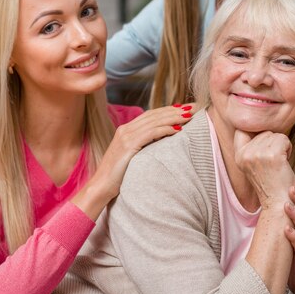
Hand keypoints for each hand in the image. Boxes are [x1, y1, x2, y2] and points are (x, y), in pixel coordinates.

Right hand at [72, 103, 194, 219]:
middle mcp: (125, 129)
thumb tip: (161, 143)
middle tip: (194, 107)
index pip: (151, 115)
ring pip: (154, 121)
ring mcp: (126, 136)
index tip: (185, 108)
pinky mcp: (128, 145)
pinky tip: (178, 129)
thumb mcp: (131, 157)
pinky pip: (151, 133)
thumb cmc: (117, 176)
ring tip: (190, 115)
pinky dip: (165, 129)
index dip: (168, 110)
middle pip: (154, 114)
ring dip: (174, 117)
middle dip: (175, 109)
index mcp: (125, 130)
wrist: (100, 187)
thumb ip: (142, 147)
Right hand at [233, 130, 294, 208]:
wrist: (278, 202)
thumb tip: (257, 125)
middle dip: (272, 142)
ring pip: (274, 134)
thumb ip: (251, 146)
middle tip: (273, 160)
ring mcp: (258, 154)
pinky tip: (285, 161)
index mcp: (238, 156)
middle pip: (263, 132)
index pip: (242, 130)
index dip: (255, 133)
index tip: (264, 146)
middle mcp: (245, 154)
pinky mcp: (272, 155)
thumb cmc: (271, 182)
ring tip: (279, 162)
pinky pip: (284, 139)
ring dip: (282, 146)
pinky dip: (289, 148)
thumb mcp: (252, 164)